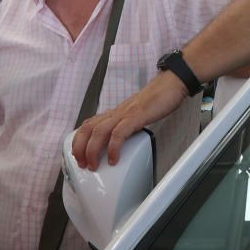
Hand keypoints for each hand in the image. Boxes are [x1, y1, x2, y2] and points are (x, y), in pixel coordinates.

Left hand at [71, 72, 187, 169]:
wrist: (171, 84)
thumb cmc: (157, 100)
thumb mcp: (136, 116)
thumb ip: (127, 126)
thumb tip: (121, 142)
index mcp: (115, 113)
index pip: (88, 125)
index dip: (79, 141)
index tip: (78, 156)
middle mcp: (116, 113)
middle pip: (88, 128)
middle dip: (80, 147)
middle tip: (82, 164)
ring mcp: (125, 114)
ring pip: (99, 131)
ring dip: (92, 150)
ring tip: (93, 165)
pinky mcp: (136, 116)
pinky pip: (119, 133)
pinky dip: (113, 147)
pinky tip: (113, 159)